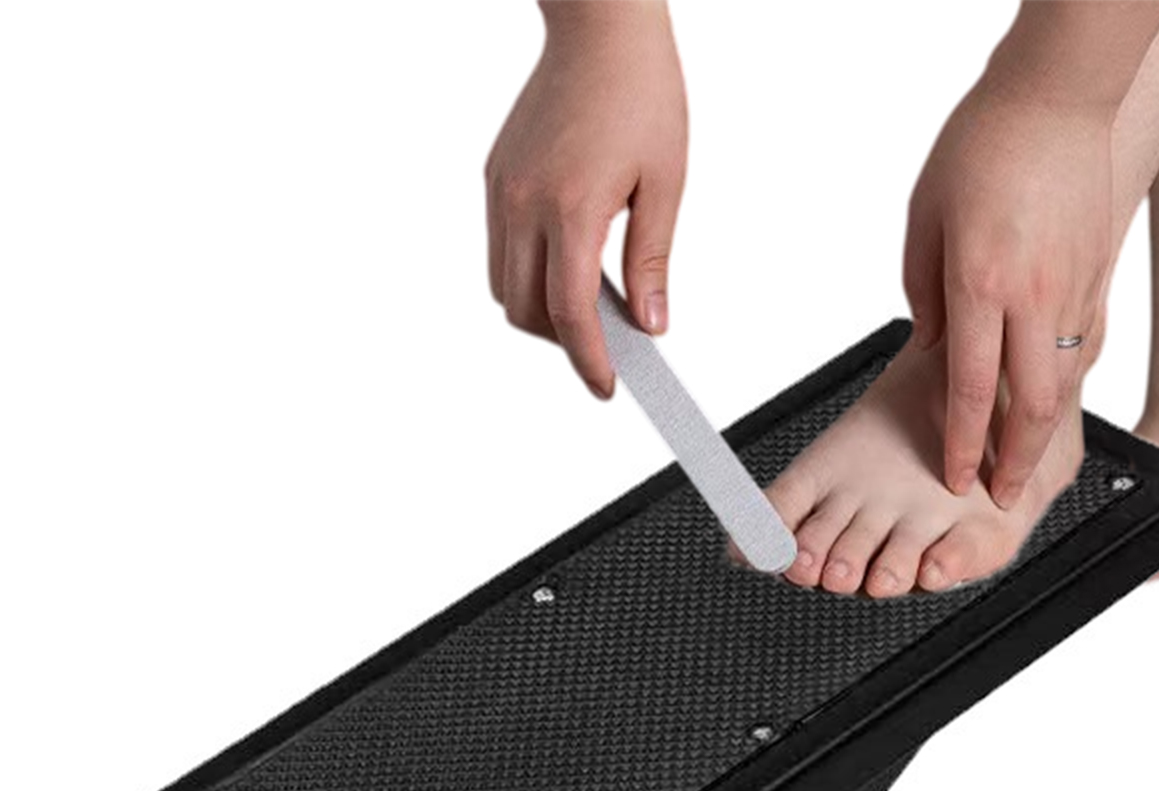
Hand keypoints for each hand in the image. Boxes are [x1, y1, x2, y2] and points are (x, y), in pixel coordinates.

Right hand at [485, 2, 687, 396]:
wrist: (600, 25)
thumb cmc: (640, 92)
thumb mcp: (664, 182)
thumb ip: (652, 261)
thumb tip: (651, 325)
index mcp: (571, 206)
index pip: (569, 312)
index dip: (588, 360)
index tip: (607, 386)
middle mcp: (524, 203)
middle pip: (527, 312)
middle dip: (563, 342)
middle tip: (607, 346)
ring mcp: (502, 191)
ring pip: (504, 288)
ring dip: (540, 312)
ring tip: (587, 305)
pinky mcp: (494, 178)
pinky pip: (500, 250)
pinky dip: (528, 275)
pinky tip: (566, 263)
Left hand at [903, 81, 1112, 507]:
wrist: (1060, 91)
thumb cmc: (983, 145)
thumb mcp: (926, 220)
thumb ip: (925, 294)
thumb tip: (931, 350)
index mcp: (980, 282)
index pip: (968, 390)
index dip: (962, 446)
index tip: (956, 480)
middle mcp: (1032, 295)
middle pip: (1028, 406)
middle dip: (1015, 462)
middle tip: (1003, 496)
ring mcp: (1074, 287)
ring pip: (1063, 383)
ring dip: (1045, 433)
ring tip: (1028, 465)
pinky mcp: (1098, 274)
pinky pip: (1083, 346)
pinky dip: (1068, 385)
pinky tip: (1055, 405)